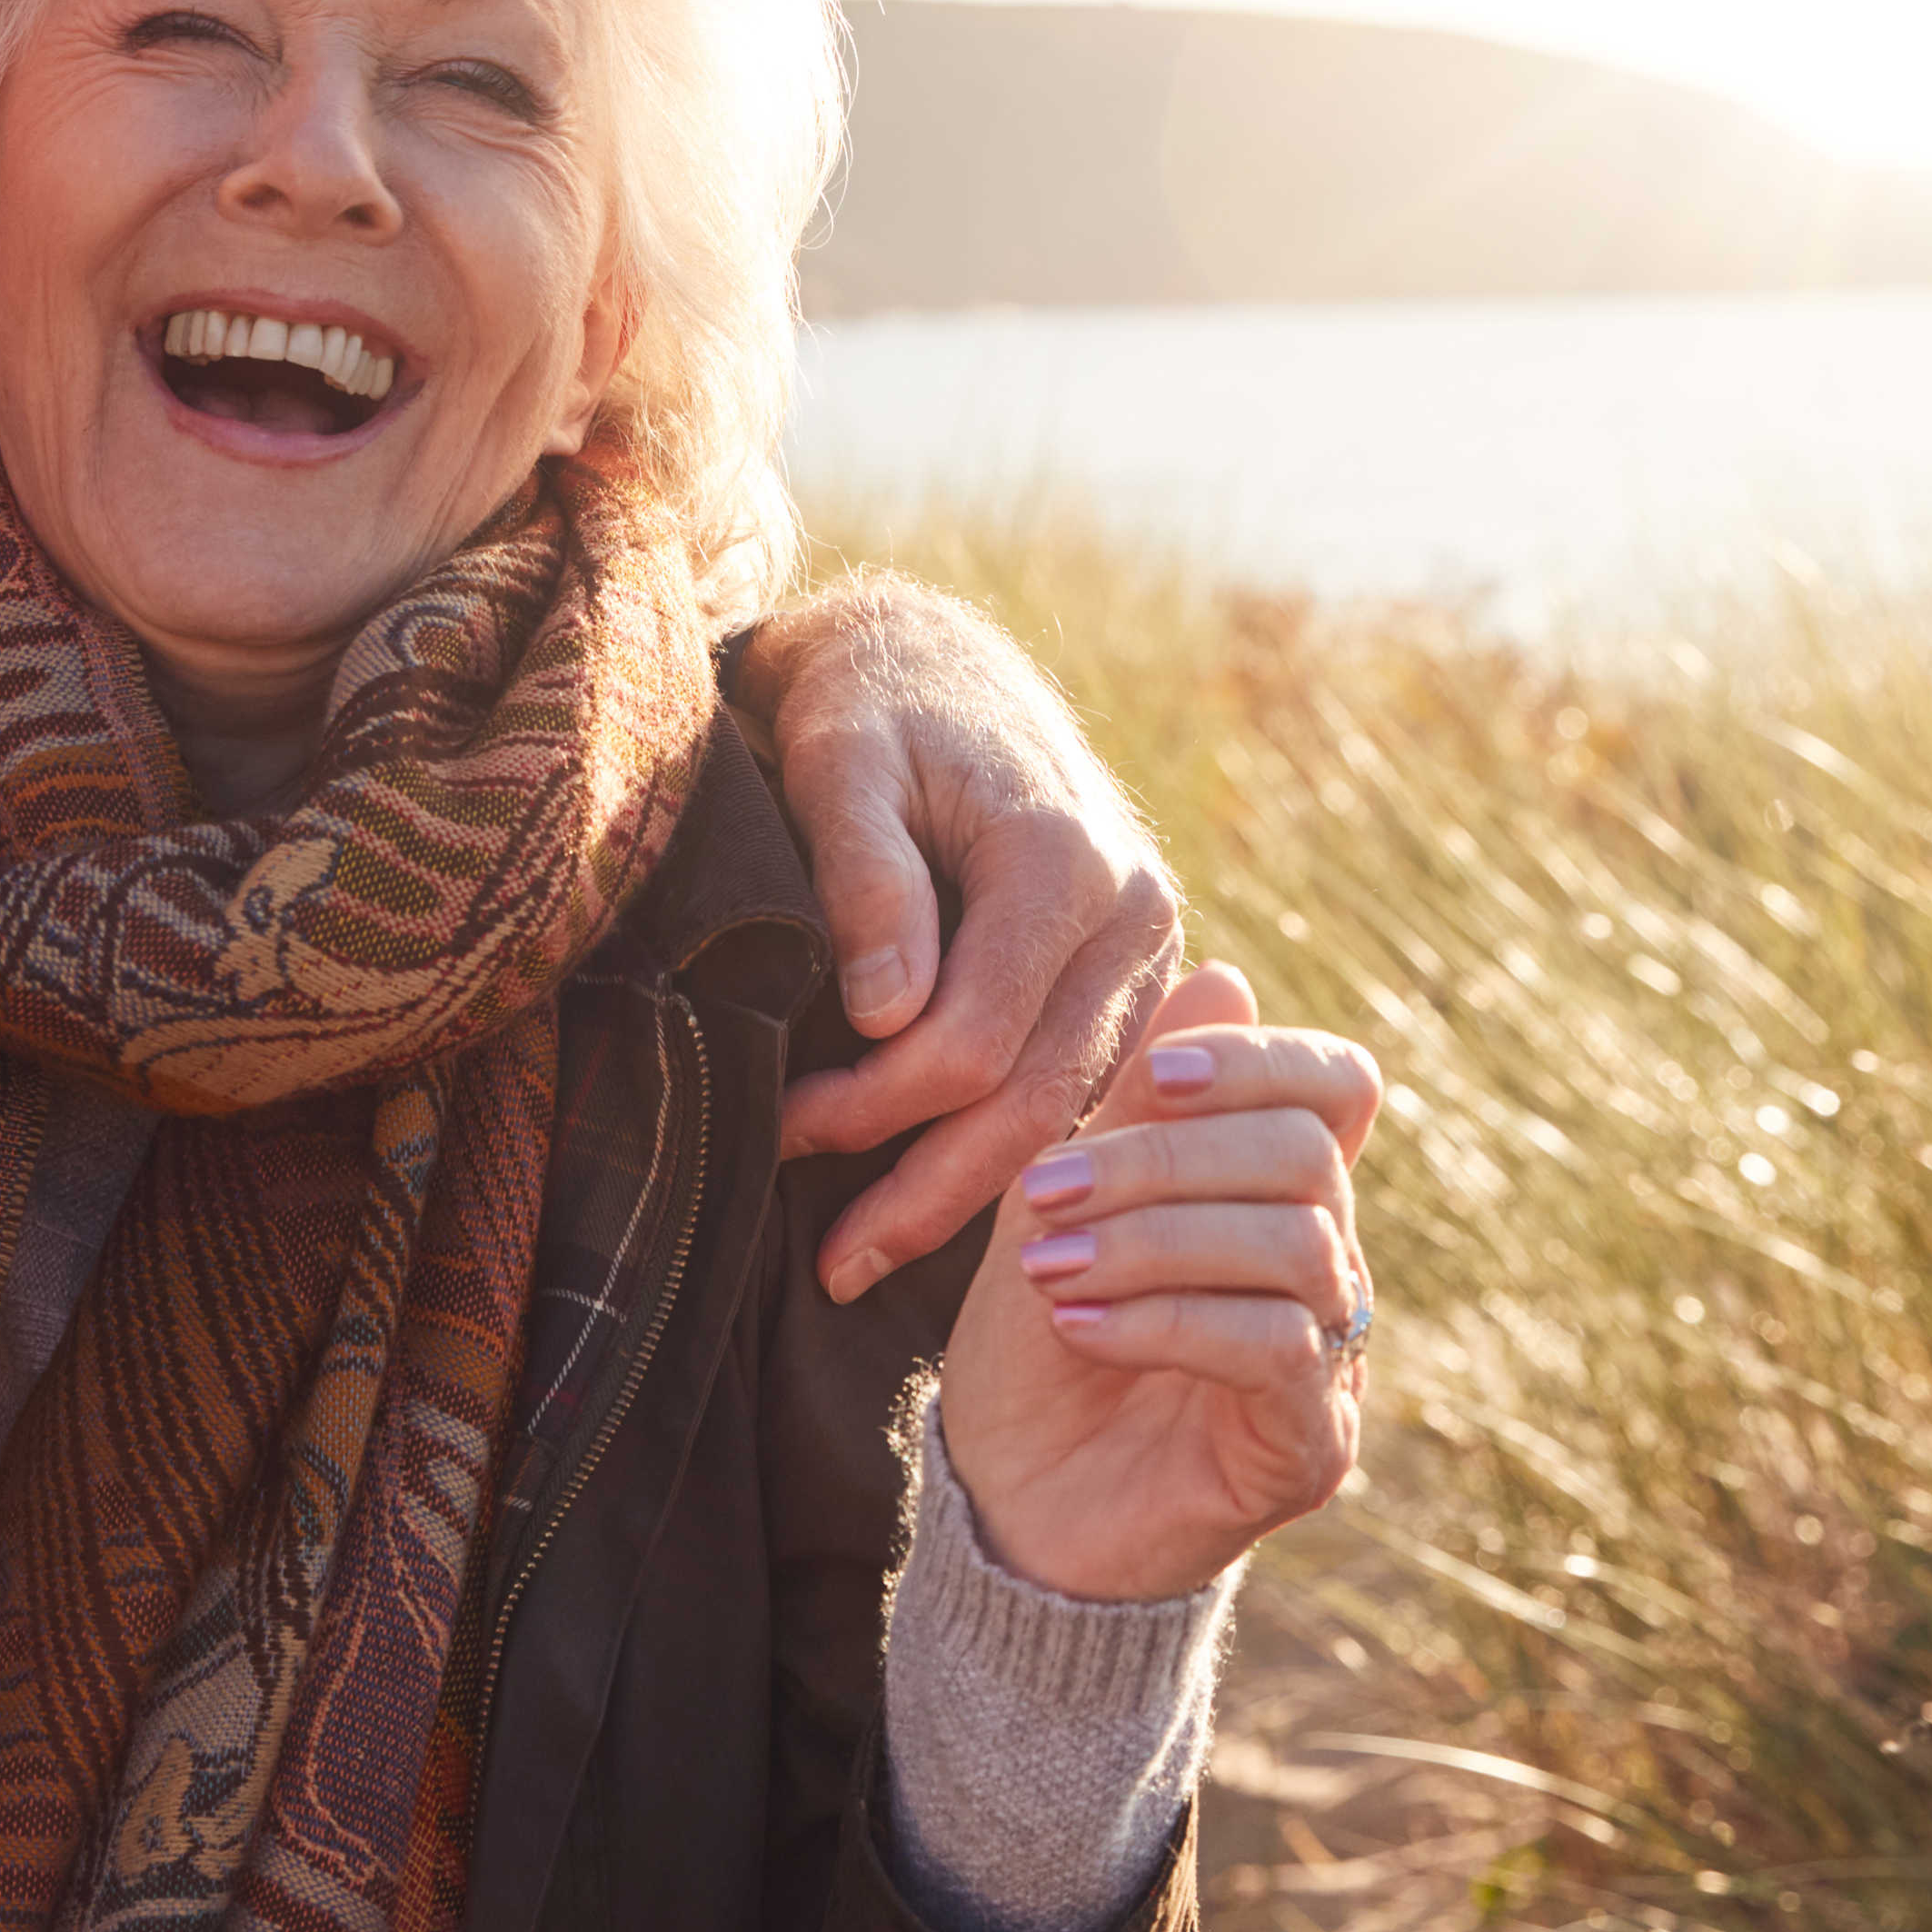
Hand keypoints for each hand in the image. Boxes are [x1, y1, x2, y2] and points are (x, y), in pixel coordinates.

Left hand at [741, 575, 1184, 1299]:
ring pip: (1067, 1114)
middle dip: (926, 1192)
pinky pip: (1077, 1093)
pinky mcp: (1131, 982)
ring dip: (966, 1196)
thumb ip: (866, 878)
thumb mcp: (844, 759)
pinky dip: (1005, 1155)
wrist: (940, 667)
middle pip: (1036, 1099)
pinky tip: (929, 1199)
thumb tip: (886, 1016)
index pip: (975, 1038)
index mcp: (1069, 862)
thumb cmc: (872, 707)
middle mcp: (1137, 916)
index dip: (874, 1105)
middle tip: (829, 1264)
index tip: (782, 1127)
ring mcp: (1149, 955)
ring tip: (861, 1259)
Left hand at [932, 965, 1378, 1603]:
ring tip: (1050, 1267)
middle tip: (1045, 1190)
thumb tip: (1226, 976)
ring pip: (1299, 1246)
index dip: (1261, 1060)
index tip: (1150, 1077)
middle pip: (1308, 1156)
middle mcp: (1327, 1267)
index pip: (1337, 1087)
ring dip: (1155, 1240)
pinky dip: (1169, 1321)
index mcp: (1274, 1192)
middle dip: (1165, 1159)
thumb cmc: (1034, 1348)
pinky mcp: (1312, 1447)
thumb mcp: (1058, 1203)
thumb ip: (1132, 1107)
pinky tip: (1081, 1327)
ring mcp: (1333, 1360)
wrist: (1008, 1513)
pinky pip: (1276, 1348)